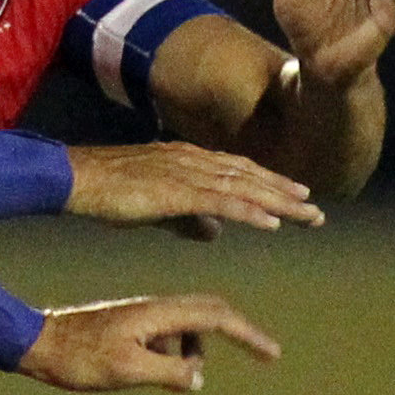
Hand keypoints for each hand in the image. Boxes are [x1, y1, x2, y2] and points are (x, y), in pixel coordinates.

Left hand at [18, 294, 281, 392]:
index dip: (248, 335)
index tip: (272, 353)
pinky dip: (175, 354)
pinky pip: (169, 336)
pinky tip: (151, 371)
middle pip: (211, 313)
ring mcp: (144, 315)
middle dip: (238, 333)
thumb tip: (200, 377)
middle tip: (264, 355)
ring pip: (189, 328)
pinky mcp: (133, 325)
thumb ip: (168, 373)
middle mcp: (155, 308)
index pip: (216, 318)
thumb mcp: (127, 371)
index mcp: (158, 314)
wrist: (38, 343)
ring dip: (196, 352)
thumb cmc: (79, 359)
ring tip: (176, 379)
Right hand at [66, 141, 322, 229]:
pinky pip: (222, 202)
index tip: (296, 197)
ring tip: (307, 215)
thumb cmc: (110, 192)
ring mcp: (188, 173)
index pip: (238, 172)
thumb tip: (216, 233)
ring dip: (278, 202)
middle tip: (315, 209)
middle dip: (284, 193)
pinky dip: (251, 211)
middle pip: (250, 177)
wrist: (79, 178)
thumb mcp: (157, 209)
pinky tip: (273, 222)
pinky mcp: (178, 190)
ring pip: (244, 188)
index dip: (269, 184)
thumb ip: (188, 220)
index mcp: (189, 161)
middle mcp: (195, 161)